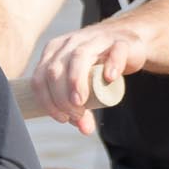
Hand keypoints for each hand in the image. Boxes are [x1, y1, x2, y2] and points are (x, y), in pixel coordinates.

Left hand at [34, 21, 149, 134]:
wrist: (128, 45)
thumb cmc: (98, 67)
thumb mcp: (84, 87)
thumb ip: (81, 108)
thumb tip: (85, 129)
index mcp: (54, 51)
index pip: (40, 77)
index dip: (47, 100)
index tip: (61, 118)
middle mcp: (71, 42)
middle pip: (56, 69)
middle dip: (61, 97)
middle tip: (75, 114)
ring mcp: (95, 39)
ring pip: (79, 56)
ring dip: (76, 82)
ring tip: (80, 103)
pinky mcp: (120, 42)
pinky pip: (114, 50)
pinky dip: (111, 64)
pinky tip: (109, 78)